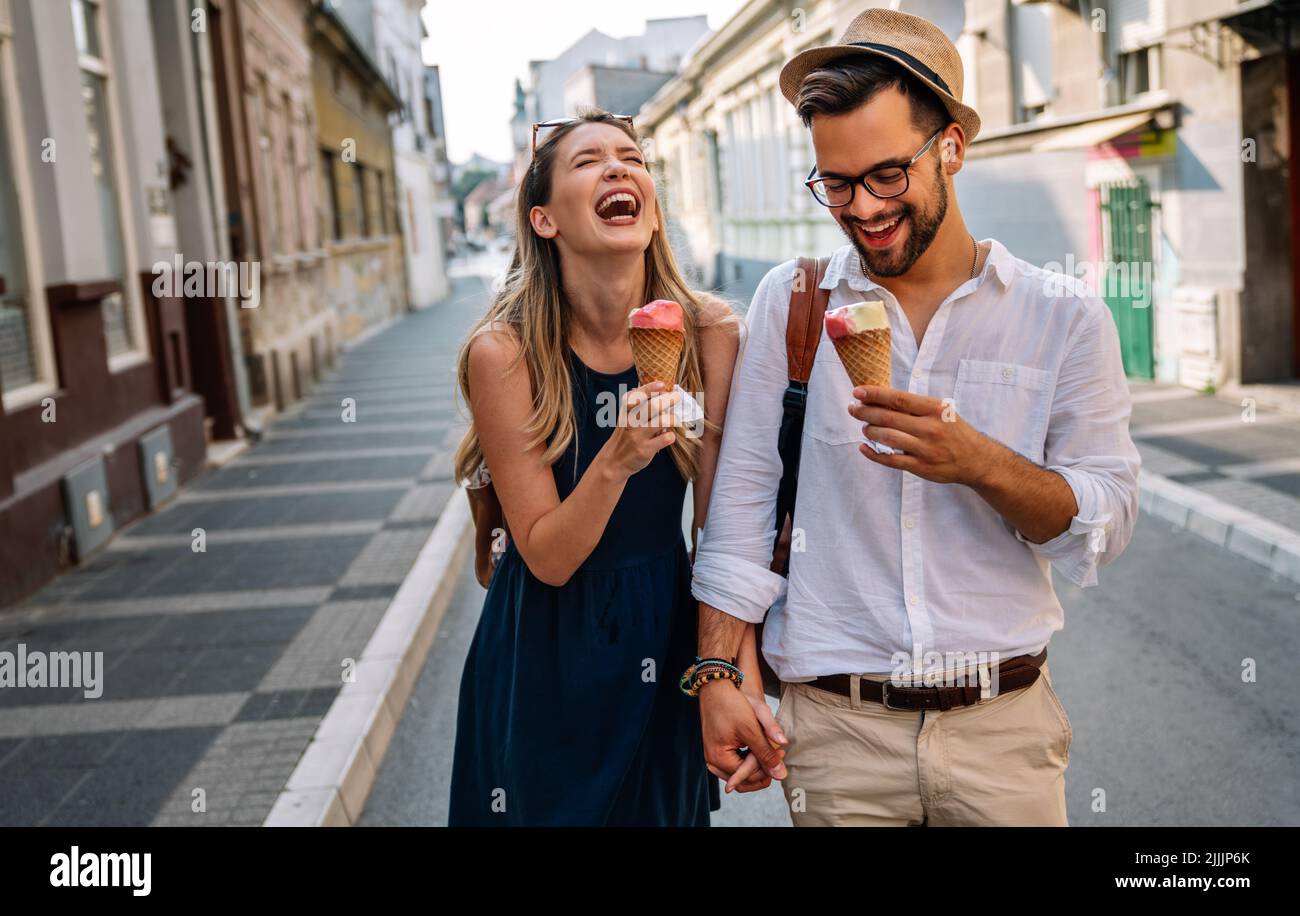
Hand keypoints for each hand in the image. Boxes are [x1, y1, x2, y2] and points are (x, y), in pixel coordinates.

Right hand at [601, 382, 679, 478]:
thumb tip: (664, 391)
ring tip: (674, 419)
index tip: (662, 384)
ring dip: (673, 418)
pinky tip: (667, 436)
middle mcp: (630, 422)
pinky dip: (671, 435)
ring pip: (662, 421)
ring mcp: (638, 436)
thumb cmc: (626, 435)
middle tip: (676, 397)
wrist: (614, 461)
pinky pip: (666, 438)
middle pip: (653, 407)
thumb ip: (640, 405)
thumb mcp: (626, 418)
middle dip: (669, 400)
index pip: (636, 396)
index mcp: (625, 411)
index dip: (650, 389)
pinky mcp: (646, 450)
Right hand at [699, 678, 786, 792]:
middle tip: (778, 753)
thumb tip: (782, 775)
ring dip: (757, 764)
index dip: (768, 768)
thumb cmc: (732, 703)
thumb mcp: (752, 727)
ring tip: (770, 747)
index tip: (781, 753)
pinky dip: (748, 759)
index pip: (748, 778)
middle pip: (743, 780)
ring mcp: (712, 757)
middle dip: (762, 769)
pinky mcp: (716, 750)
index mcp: (718, 758)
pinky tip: (758, 746)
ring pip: (740, 772)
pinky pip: (734, 764)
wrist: (715, 686)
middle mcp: (712, 762)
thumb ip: (766, 752)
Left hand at [848, 385, 1005, 484]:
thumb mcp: (942, 411)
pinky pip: (891, 460)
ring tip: (864, 427)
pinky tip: (863, 447)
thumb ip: (916, 406)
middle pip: (889, 418)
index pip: (898, 399)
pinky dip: (873, 453)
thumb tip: (881, 399)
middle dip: (866, 412)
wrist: (975, 459)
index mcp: (935, 409)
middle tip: (853, 408)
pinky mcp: (921, 467)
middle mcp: (930, 428)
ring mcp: (925, 449)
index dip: (875, 394)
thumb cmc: (954, 431)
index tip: (858, 391)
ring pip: (888, 438)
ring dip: (870, 431)